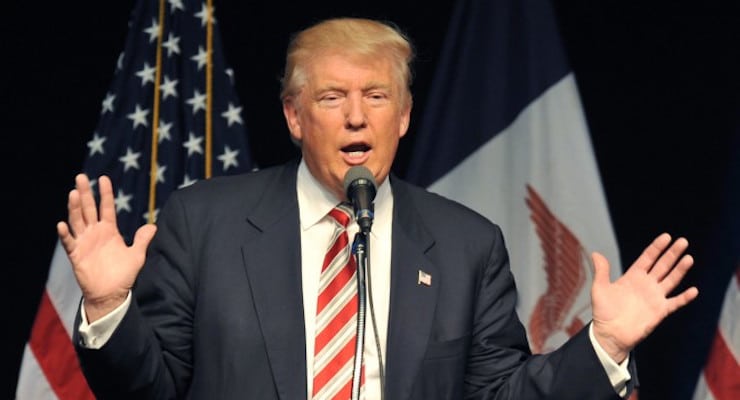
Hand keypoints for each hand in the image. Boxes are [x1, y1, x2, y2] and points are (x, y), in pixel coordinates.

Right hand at [57, 174, 156, 322]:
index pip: (106, 207)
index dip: (105, 193)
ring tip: (73, 193)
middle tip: (81, 177)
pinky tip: (62, 224)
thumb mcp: (137, 255)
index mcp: (109, 230)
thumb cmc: (123, 275)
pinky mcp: (76, 255)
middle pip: (89, 209)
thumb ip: (142, 240)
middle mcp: (95, 233)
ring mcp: (84, 242)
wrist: (112, 294)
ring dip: (75, 208)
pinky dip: (66, 234)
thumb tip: (153, 226)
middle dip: (85, 193)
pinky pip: (69, 242)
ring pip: (78, 221)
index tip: (104, 178)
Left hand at [590, 233, 697, 362]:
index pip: (648, 258)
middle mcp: (646, 284)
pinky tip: (693, 290)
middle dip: (672, 253)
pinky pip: (675, 302)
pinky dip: (684, 297)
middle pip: (662, 265)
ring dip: (680, 270)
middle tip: (683, 241)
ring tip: (688, 258)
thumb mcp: (599, 288)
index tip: (667, 236)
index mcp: (633, 277)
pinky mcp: (660, 311)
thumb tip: (595, 253)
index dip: (657, 247)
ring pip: (671, 280)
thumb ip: (601, 271)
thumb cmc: (603, 312)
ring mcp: (654, 297)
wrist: (609, 334)